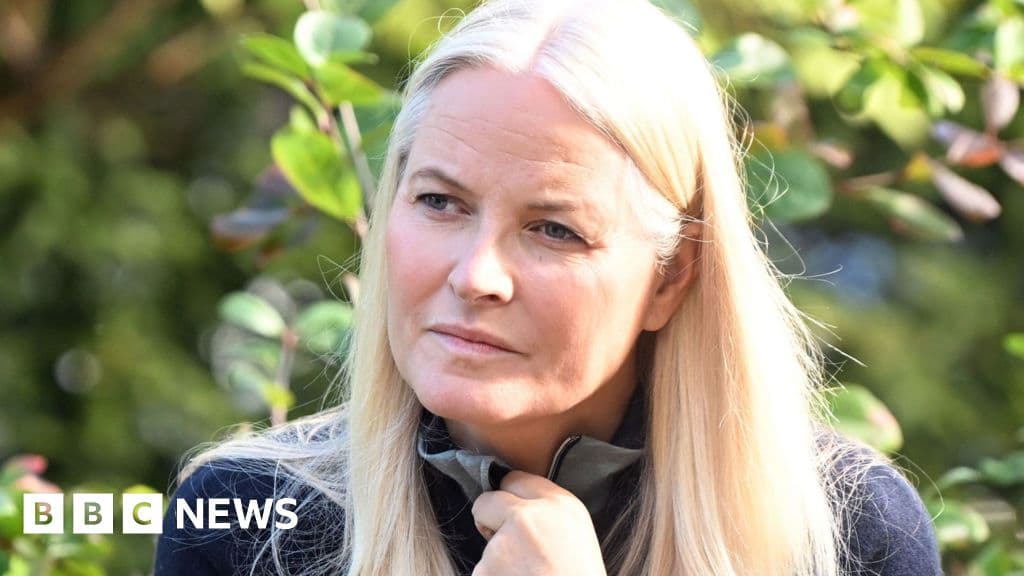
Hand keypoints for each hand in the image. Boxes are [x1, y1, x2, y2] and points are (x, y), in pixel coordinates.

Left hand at [470, 470, 607, 575]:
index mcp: (559, 504)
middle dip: (488, 522)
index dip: (508, 498)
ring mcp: (503, 544)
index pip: (514, 480)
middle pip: (485, 502)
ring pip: (485, 547)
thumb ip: (547, 513)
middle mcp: (528, 516)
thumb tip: (512, 504)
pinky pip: (481, 575)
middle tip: (508, 548)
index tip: (508, 512)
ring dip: (496, 564)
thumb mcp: (577, 533)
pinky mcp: (486, 572)